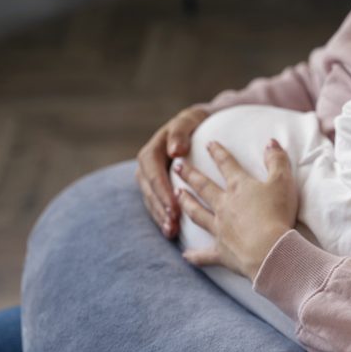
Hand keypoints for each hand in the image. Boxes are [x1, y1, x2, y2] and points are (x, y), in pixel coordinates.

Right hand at [136, 106, 208, 237]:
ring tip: (171, 232)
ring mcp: (151, 179)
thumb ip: (180, 132)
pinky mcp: (158, 189)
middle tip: (172, 225)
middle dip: (160, 208)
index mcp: (152, 150)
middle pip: (149, 190)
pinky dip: (163, 218)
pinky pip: (157, 205)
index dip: (161, 190)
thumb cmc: (198, 122)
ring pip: (151, 200)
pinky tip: (172, 232)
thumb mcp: (190, 119)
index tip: (174, 206)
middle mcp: (147, 166)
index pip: (152, 172)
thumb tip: (175, 151)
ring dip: (160, 217)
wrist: (202, 125)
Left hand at [173, 139, 297, 279]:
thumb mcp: (283, 181)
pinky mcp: (222, 251)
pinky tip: (185, 255)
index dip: (218, 152)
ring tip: (177, 195)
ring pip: (197, 213)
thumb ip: (277, 160)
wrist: (269, 250)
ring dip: (186, 204)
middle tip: (176, 166)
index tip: (208, 143)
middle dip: (190, 174)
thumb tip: (271, 142)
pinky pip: (205, 254)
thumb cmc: (277, 214)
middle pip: (204, 187)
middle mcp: (224, 205)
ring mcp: (220, 228)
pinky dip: (195, 255)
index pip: (226, 164)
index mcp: (239, 187)